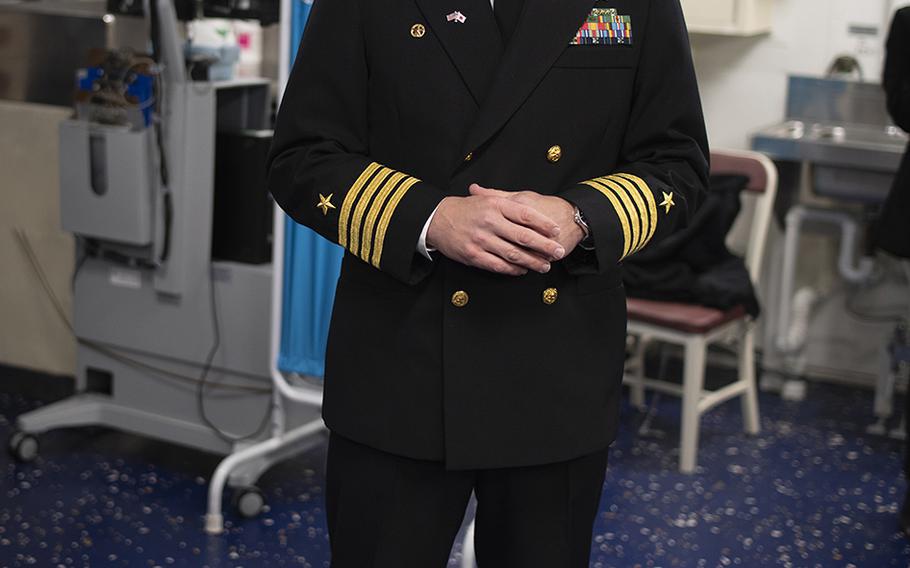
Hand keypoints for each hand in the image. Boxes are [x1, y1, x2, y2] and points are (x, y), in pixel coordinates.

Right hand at [426, 186, 565, 275]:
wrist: (438, 219)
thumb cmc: (466, 209)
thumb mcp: (487, 199)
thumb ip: (509, 202)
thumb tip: (535, 211)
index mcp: (495, 205)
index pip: (526, 215)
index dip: (544, 224)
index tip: (557, 231)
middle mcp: (490, 222)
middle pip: (524, 237)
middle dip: (545, 246)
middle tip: (558, 252)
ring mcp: (481, 240)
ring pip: (514, 254)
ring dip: (532, 261)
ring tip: (545, 265)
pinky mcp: (474, 255)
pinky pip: (498, 265)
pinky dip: (513, 269)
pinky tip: (523, 270)